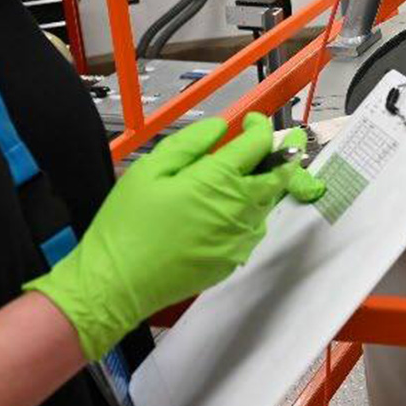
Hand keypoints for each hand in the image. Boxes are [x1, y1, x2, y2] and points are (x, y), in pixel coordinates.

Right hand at [25, 113, 326, 360]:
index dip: (259, 127)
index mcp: (219, 180)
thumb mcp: (149, 170)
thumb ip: (189, 143)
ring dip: (266, 184)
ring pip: (268, 202)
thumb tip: (220, 128)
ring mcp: (241, 237)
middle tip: (285, 140)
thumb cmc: (128, 224)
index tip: (249, 122)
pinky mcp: (235, 259)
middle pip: (279, 175)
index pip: (258, 144)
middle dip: (287, 153)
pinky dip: (251, 211)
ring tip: (248, 173)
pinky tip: (227, 209)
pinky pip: (253, 228)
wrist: (118, 283)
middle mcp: (240, 208)